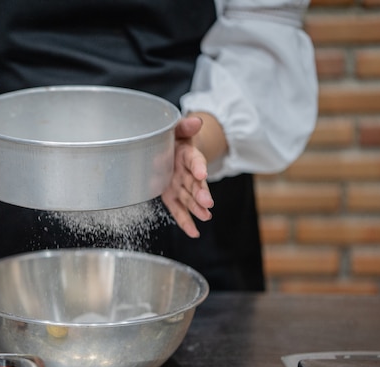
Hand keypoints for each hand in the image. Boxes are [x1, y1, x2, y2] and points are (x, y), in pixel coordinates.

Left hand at [161, 116, 214, 237]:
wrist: (171, 148)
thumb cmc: (173, 138)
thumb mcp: (176, 128)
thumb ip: (184, 126)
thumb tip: (196, 120)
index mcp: (187, 154)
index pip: (194, 160)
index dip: (198, 166)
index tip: (202, 173)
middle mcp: (186, 172)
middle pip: (195, 183)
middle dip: (201, 193)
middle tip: (208, 203)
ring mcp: (180, 185)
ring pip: (189, 198)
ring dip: (197, 208)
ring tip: (205, 216)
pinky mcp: (171, 196)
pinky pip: (178, 210)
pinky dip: (185, 222)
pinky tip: (194, 233)